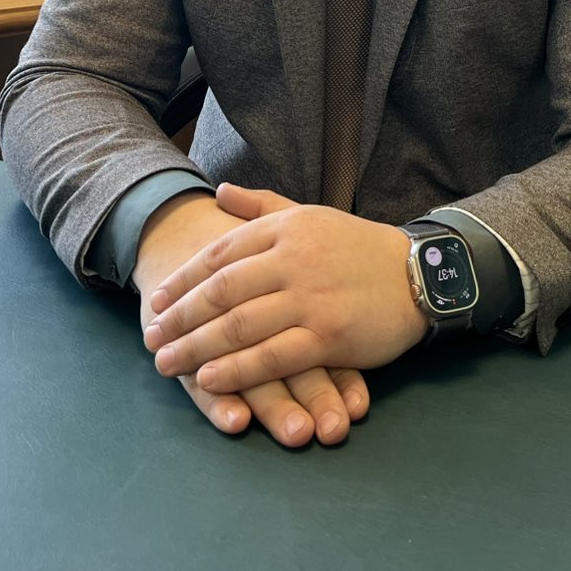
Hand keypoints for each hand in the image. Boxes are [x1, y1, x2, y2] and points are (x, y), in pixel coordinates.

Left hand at [142, 183, 426, 394]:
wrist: (419, 274)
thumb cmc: (360, 248)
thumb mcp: (312, 216)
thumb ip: (263, 206)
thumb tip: (220, 191)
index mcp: (288, 228)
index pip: (222, 253)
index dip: (186, 279)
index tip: (158, 299)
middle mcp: (294, 259)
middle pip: (223, 291)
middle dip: (181, 317)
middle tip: (151, 336)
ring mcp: (311, 298)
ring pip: (240, 325)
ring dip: (197, 347)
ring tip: (167, 363)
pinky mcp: (328, 335)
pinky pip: (272, 356)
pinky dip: (237, 369)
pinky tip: (209, 379)